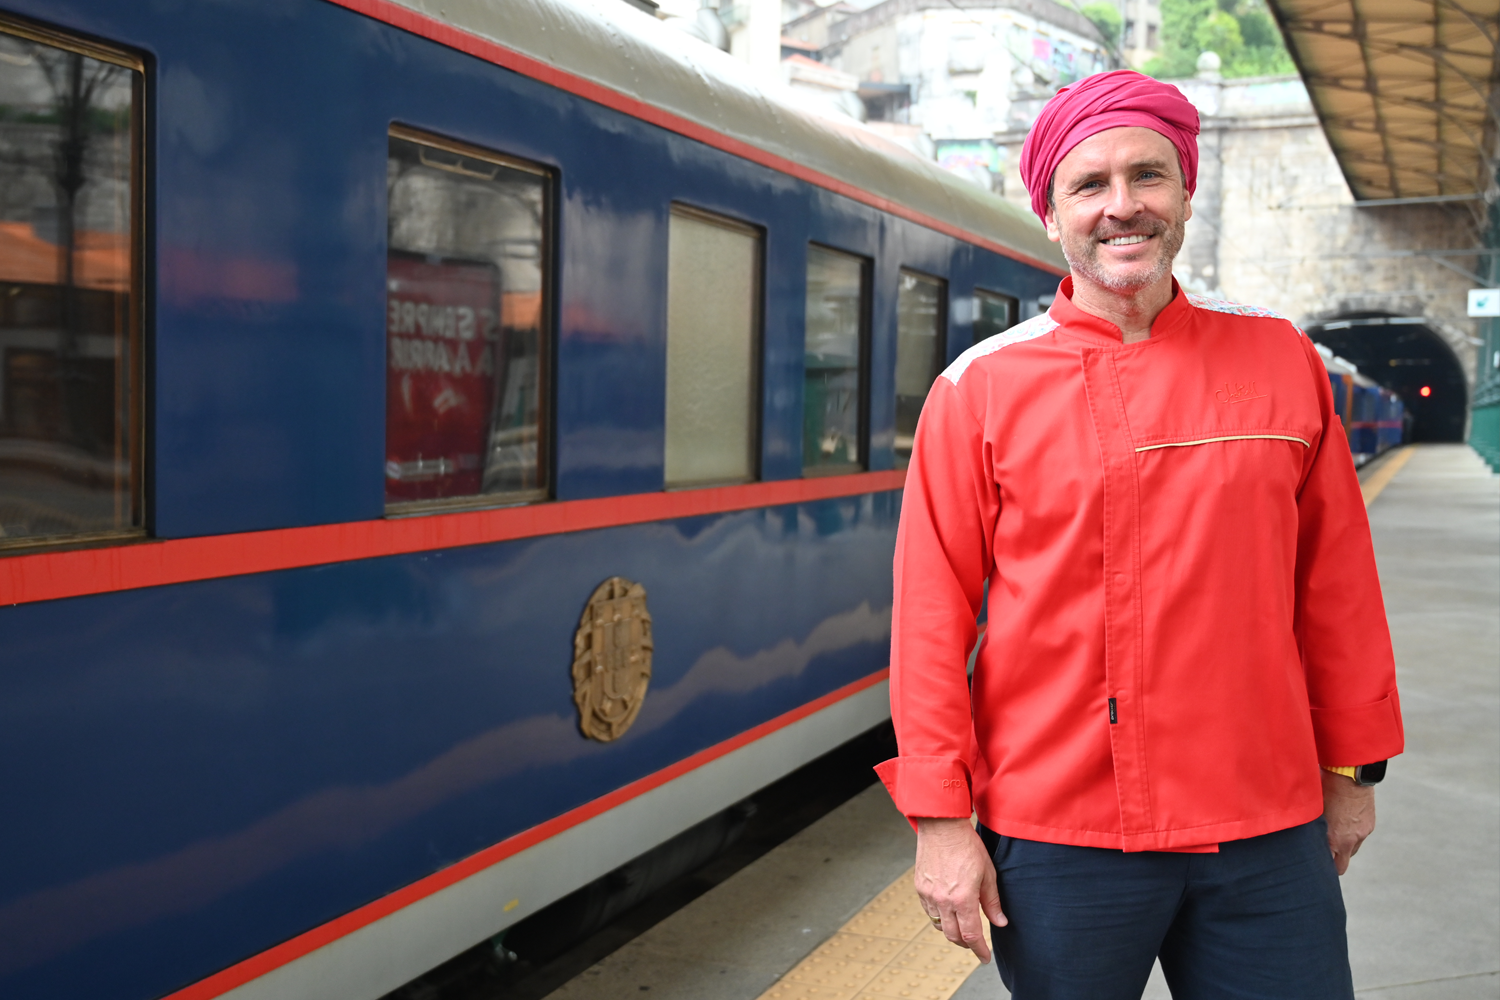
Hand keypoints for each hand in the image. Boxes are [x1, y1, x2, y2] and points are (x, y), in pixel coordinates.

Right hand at [914, 817, 1006, 962]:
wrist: (942, 827)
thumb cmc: (967, 847)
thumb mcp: (988, 874)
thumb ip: (992, 902)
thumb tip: (1000, 923)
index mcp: (963, 899)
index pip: (971, 935)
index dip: (979, 950)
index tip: (985, 958)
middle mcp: (943, 900)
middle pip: (953, 936)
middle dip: (966, 944)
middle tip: (976, 944)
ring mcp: (929, 895)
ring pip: (939, 926)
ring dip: (952, 931)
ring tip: (962, 926)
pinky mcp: (920, 888)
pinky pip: (929, 912)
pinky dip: (940, 918)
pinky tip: (948, 911)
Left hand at [1321, 769, 1375, 874]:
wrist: (1349, 775)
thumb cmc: (1324, 788)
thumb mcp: (1312, 810)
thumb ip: (1311, 828)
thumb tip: (1302, 835)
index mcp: (1333, 839)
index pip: (1328, 865)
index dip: (1320, 864)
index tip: (1312, 862)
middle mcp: (1350, 840)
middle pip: (1342, 865)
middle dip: (1333, 863)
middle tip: (1323, 854)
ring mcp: (1362, 834)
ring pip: (1352, 850)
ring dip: (1343, 847)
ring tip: (1333, 832)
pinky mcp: (1369, 825)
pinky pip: (1360, 837)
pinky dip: (1352, 834)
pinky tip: (1343, 821)